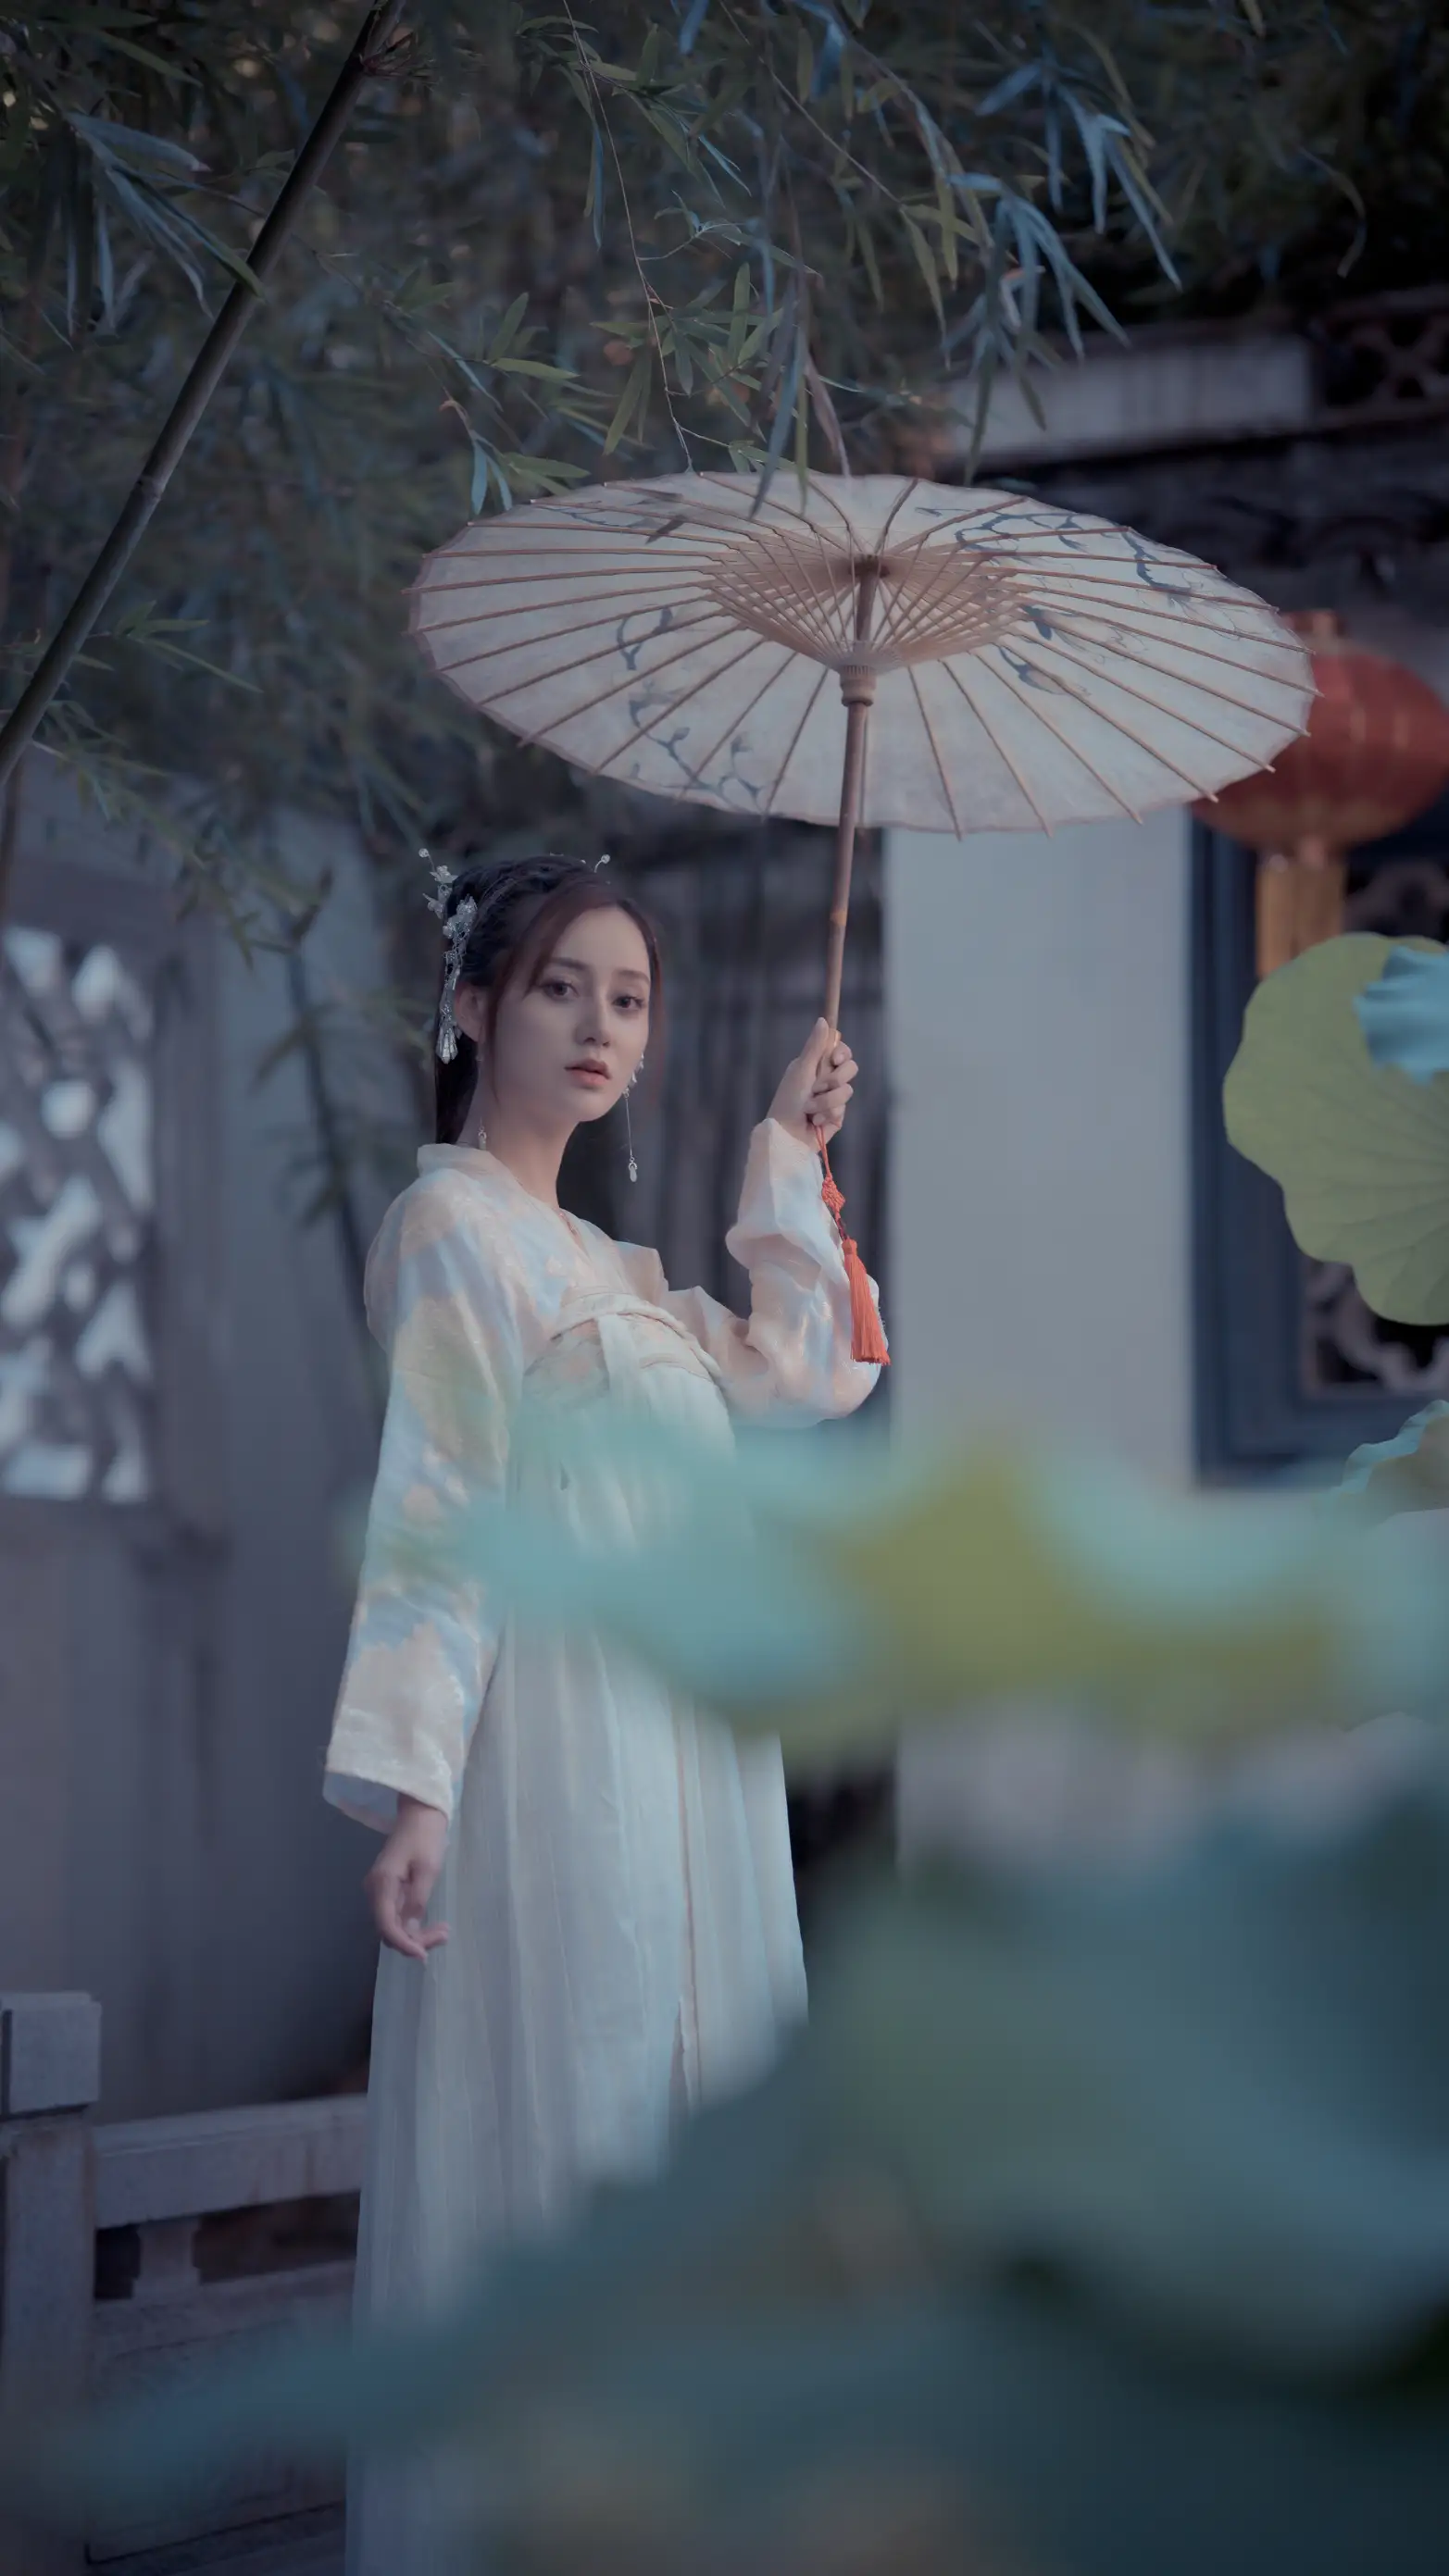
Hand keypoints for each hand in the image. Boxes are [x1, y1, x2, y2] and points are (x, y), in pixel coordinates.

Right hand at [365, 1796, 449, 1961]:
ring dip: (416, 1934)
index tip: (424, 1955)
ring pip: (393, 1925)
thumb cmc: (425, 1837)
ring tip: (443, 1931)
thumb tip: (412, 1931)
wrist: (420, 1813)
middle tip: (444, 1935)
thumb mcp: (427, 1869)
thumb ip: (418, 1900)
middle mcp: (375, 1890)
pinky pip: (397, 1915)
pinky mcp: (388, 1890)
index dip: (404, 1944)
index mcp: (381, 1884)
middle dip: (414, 1940)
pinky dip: (414, 1923)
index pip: (386, 1925)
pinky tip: (433, 1925)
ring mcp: (380, 1890)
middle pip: (389, 1928)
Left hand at [768, 1019, 856, 1148]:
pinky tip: (815, 1121)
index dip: (842, 1053)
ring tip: (810, 1109)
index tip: (835, 1059)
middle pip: (850, 1068)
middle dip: (835, 1079)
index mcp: (816, 1065)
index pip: (840, 1051)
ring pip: (847, 1091)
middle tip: (818, 1087)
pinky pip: (842, 1109)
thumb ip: (815, 1047)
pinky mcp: (836, 1116)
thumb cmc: (788, 1101)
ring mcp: (833, 1098)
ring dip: (826, 1101)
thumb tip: (823, 1020)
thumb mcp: (801, 1070)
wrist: (787, 1133)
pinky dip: (827, 1114)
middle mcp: (825, 1080)